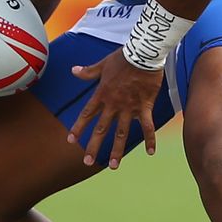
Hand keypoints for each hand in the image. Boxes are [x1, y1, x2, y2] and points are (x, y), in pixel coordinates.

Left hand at [68, 49, 161, 168]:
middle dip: (93, 146)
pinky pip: (147, 126)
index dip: (78, 128)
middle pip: (101, 129)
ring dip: (117, 150)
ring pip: (122, 133)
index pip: (87, 114)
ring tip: (114, 166)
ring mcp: (129, 108)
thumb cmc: (123, 57)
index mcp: (102, 95)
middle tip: (87, 162)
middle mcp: (113, 105)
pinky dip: (150, 140)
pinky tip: (151, 153)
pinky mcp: (145, 107)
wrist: (143, 54)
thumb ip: (89, 71)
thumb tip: (74, 70)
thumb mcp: (103, 64)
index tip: (71, 140)